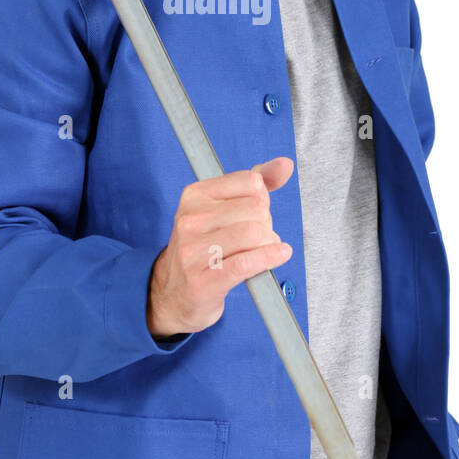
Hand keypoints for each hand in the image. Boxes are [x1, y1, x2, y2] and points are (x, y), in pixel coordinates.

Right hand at [146, 157, 294, 337]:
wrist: (174, 294)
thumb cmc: (204, 248)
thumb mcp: (222, 210)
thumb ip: (256, 185)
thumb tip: (285, 164)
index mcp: (194, 195)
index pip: (250, 182)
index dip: (262, 198)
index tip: (256, 212)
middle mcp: (190, 220)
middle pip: (256, 209)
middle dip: (267, 223)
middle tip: (258, 237)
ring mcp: (193, 251)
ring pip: (254, 234)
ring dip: (269, 244)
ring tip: (263, 250)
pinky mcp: (204, 280)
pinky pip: (247, 263)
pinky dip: (270, 258)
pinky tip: (279, 255)